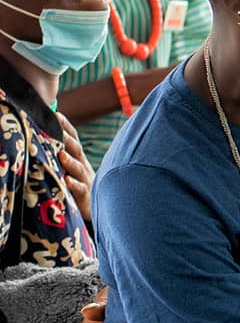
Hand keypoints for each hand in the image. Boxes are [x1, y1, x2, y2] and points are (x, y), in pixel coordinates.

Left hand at [56, 112, 93, 226]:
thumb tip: (54, 138)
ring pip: (77, 169)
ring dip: (70, 161)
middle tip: (56, 128)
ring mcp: (86, 180)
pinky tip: (67, 181)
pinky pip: (80, 189)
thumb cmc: (84, 186)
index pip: (73, 139)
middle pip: (75, 150)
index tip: (56, 114)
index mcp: (79, 159)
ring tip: (60, 155)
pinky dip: (74, 185)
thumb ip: (68, 154)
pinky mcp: (86, 196)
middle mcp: (83, 166)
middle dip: (66, 139)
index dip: (66, 127)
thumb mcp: (76, 168)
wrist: (102, 207)